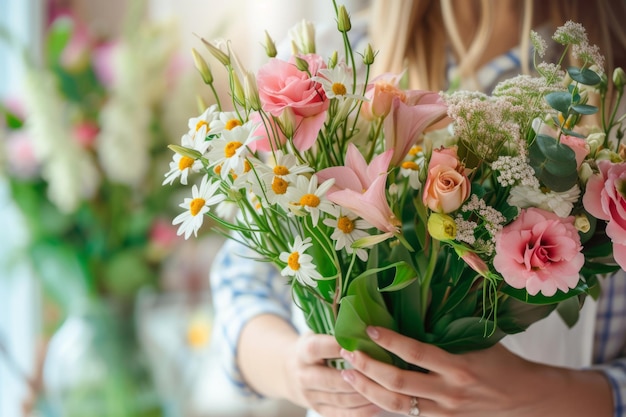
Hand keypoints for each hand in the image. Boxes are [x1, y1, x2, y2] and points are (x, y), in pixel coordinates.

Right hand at [285, 331, 380, 416]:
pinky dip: (361, 412)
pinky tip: (377, 405)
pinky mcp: (319, 410)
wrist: (288, 372)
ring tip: (384, 388)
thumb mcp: (316, 334)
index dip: (337, 346)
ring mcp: (310, 396)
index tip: (359, 342)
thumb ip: (335, 332)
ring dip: (363, 395)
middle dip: (357, 376)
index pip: (318, 348)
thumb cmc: (313, 349)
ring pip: (340, 398)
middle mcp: (304, 376)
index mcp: (303, 352)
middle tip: (379, 370)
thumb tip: (366, 326)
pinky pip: (342, 414)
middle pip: (331, 379)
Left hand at [339, 326, 612, 416]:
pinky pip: (406, 415)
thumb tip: (416, 305)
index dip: (390, 340)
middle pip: (399, 382)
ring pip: (397, 404)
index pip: (416, 353)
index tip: (369, 328)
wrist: (526, 399)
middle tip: (348, 352)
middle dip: (369, 367)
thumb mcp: (479, 341)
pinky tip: (365, 393)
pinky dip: (382, 405)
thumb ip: (448, 331)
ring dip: (368, 388)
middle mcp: (449, 392)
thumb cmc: (501, 363)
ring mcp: (444, 411)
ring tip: (347, 374)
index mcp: (459, 367)